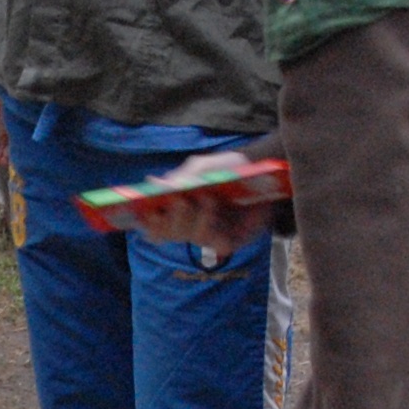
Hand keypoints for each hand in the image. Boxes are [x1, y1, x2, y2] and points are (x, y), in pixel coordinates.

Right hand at [111, 150, 276, 261]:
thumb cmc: (231, 170)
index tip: (140, 214)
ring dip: (194, 217)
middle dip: (170, 217)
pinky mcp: (228, 242)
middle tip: (178, 199)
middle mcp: (189, 224)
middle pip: (168, 232)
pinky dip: (211, 223)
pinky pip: (213, 242)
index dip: (145, 221)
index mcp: (178, 208)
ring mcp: (208, 234)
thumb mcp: (205, 167)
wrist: (267, 177)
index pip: (153, 222)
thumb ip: (183, 175)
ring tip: (204, 198)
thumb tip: (155, 184)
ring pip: (189, 236)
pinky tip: (214, 207)